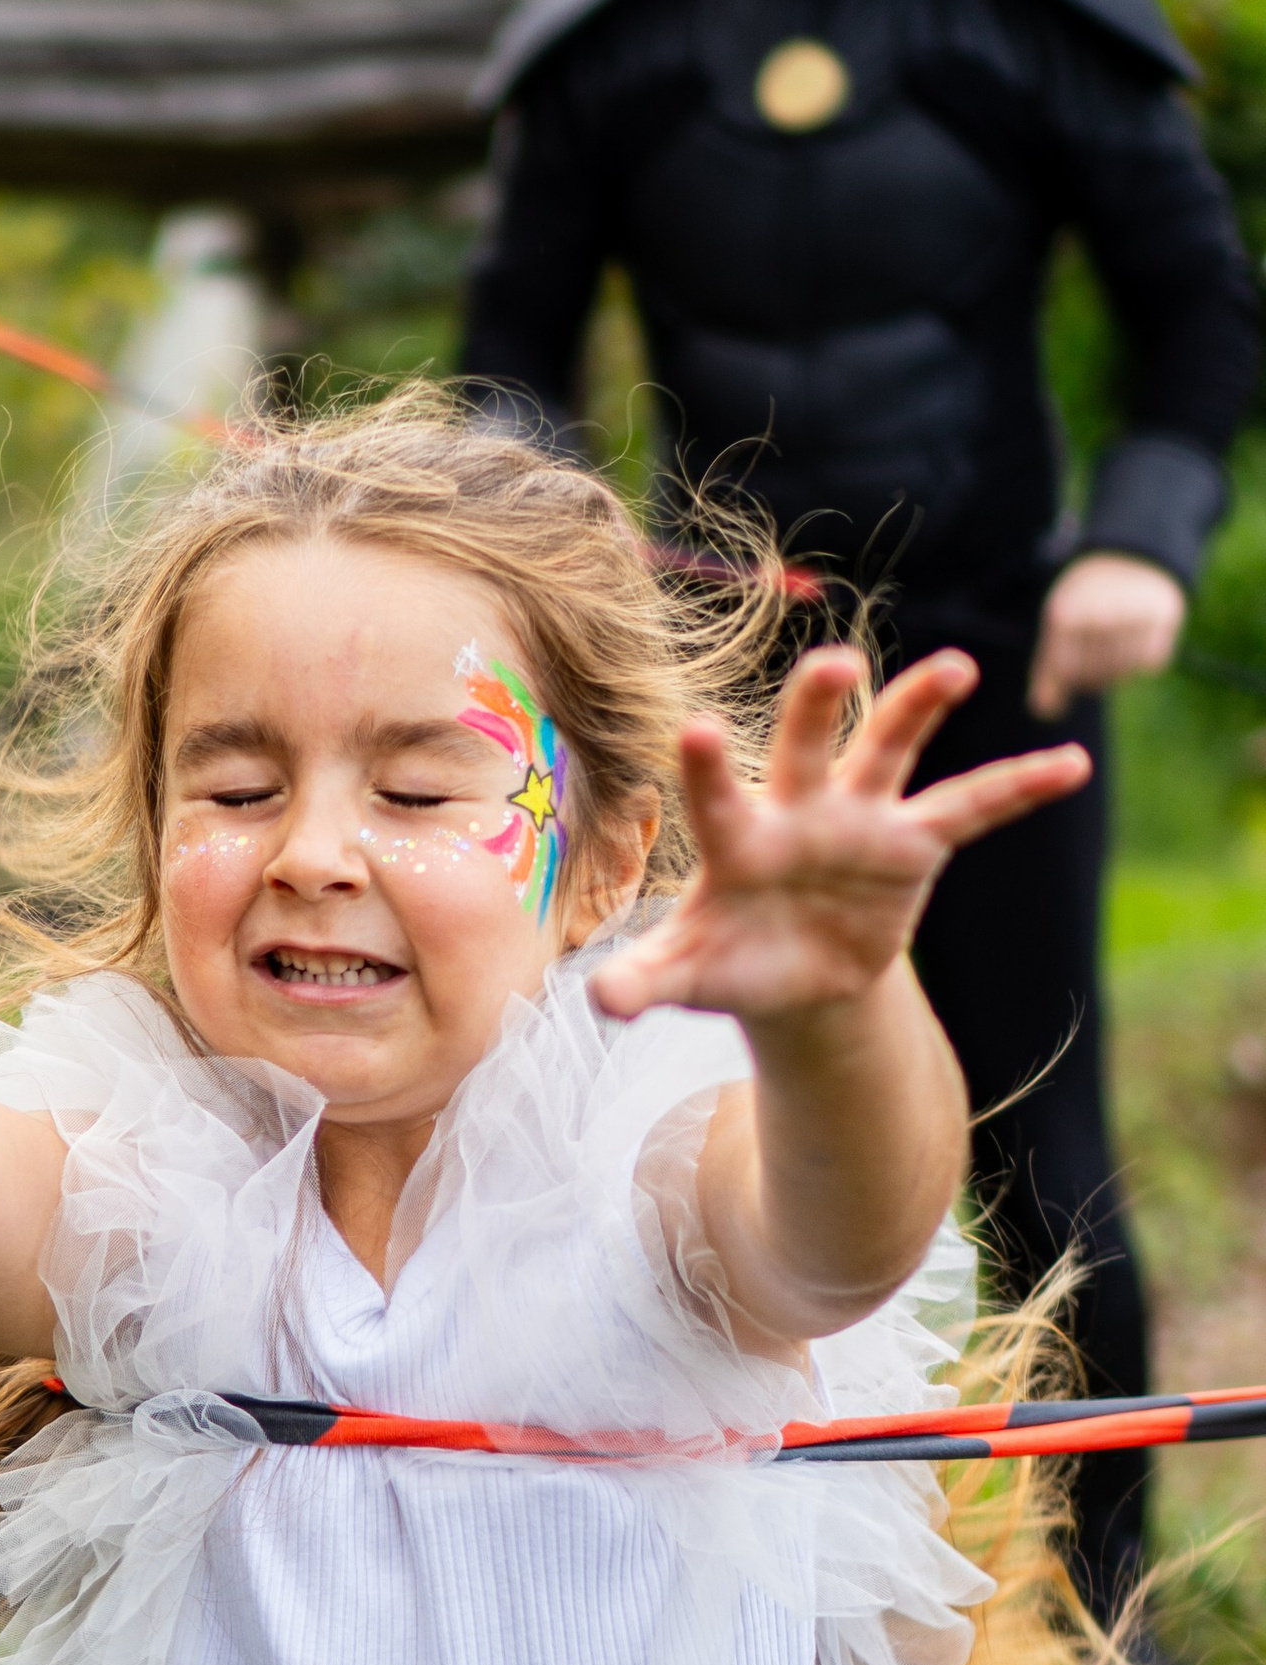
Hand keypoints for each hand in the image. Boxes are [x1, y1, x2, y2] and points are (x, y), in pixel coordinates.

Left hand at [593, 648, 1089, 1028]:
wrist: (791, 975)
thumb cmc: (726, 959)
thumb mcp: (685, 976)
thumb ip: (642, 980)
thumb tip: (595, 999)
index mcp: (736, 838)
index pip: (717, 794)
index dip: (708, 766)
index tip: (699, 729)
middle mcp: (799, 810)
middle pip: (808, 746)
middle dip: (819, 707)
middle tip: (835, 665)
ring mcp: (860, 818)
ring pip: (889, 749)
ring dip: (918, 707)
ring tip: (955, 669)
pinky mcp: (914, 842)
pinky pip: (972, 806)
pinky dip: (1019, 786)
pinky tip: (1070, 763)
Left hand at [1027, 551, 1184, 717]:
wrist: (1129, 557)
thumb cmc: (1085, 600)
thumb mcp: (1058, 625)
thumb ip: (1047, 672)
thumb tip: (1044, 713)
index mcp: (1065, 618)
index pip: (1067, 675)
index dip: (1071, 677)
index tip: (1075, 661)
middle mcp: (1098, 617)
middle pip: (1095, 678)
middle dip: (1094, 673)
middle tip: (1098, 645)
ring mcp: (1132, 618)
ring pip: (1124, 675)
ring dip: (1119, 668)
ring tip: (1116, 640)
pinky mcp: (1163, 619)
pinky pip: (1151, 665)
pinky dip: (1144, 659)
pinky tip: (1137, 635)